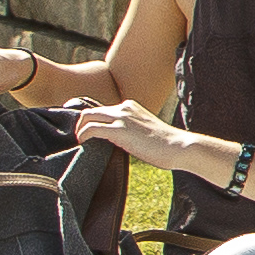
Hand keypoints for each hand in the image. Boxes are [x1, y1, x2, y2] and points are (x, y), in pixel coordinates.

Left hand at [66, 100, 209, 175]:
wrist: (179, 147)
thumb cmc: (166, 145)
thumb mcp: (145, 131)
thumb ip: (130, 131)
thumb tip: (118, 143)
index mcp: (131, 107)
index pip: (102, 109)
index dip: (90, 120)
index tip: (82, 131)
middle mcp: (124, 108)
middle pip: (90, 110)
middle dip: (79, 123)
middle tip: (76, 137)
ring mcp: (122, 117)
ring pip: (87, 116)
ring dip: (78, 129)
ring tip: (78, 141)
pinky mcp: (119, 130)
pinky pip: (91, 129)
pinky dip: (82, 135)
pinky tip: (83, 143)